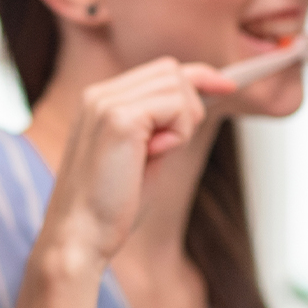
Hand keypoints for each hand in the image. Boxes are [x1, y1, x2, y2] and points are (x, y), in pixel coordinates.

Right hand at [38, 58, 235, 265]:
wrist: (79, 237)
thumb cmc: (108, 208)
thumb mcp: (144, 156)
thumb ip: (162, 126)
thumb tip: (197, 103)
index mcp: (100, 101)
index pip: (160, 70)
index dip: (199, 76)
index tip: (228, 85)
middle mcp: (99, 94)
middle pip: (171, 70)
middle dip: (191, 104)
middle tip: (176, 144)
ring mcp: (106, 103)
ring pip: (176, 84)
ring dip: (183, 122)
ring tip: (159, 153)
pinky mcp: (118, 119)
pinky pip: (175, 106)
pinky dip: (178, 132)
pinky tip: (154, 155)